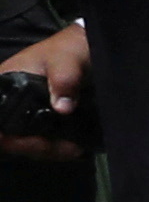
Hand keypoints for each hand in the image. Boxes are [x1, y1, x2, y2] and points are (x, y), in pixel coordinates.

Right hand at [0, 25, 82, 160]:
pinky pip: (38, 142)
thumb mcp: (69, 59)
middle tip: (66, 148)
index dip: (4, 135)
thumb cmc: (71, 50)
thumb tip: (62, 108)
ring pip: (22, 142)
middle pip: (6, 135)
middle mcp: (7, 100)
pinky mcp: (39, 121)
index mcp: (2, 83)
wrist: (87, 51)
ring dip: (46, 151)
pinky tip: (73, 148)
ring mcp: (23, 112)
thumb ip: (64, 78)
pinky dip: (53, 150)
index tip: (27, 141)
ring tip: (73, 149)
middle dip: (31, 147)